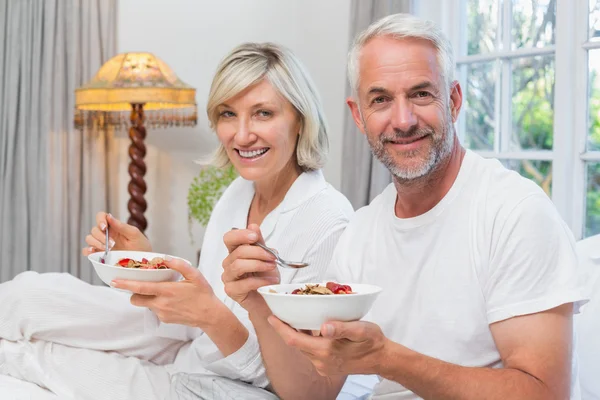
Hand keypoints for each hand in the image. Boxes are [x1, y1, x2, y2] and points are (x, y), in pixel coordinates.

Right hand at [82, 212, 151, 255]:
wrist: (143, 262)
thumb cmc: (141, 246)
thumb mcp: (134, 234)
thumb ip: (122, 226)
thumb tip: (109, 216)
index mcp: (114, 226)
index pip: (101, 217)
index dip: (100, 219)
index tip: (104, 227)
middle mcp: (106, 234)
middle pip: (94, 229)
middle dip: (101, 236)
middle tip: (112, 244)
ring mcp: (102, 244)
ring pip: (89, 239)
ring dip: (96, 243)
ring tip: (107, 249)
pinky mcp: (99, 255)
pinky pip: (87, 251)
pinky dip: (87, 251)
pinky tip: (93, 252)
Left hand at [111, 256, 220, 327]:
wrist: (209, 315)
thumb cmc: (203, 293)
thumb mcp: (195, 275)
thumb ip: (179, 265)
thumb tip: (165, 258)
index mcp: (167, 290)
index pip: (140, 287)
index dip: (125, 284)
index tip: (114, 281)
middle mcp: (161, 303)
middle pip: (136, 299)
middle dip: (133, 293)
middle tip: (141, 285)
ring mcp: (162, 313)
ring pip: (145, 304)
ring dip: (147, 298)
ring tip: (161, 292)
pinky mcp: (164, 320)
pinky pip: (154, 310)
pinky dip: (157, 304)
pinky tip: (170, 301)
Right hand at [222, 224, 279, 310]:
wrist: (269, 299)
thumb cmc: (265, 277)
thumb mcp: (267, 257)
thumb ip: (260, 243)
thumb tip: (253, 226)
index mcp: (235, 252)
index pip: (229, 238)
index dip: (240, 235)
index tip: (255, 237)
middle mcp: (228, 263)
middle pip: (238, 252)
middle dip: (258, 252)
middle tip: (273, 257)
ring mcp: (228, 278)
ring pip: (238, 266)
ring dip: (259, 265)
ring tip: (273, 267)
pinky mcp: (231, 291)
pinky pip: (244, 283)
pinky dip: (261, 281)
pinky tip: (271, 281)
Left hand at [268, 317, 388, 375]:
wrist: (382, 359)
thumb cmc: (372, 342)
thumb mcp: (360, 330)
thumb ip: (342, 328)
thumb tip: (324, 327)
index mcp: (326, 351)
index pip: (294, 340)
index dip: (281, 328)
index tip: (272, 317)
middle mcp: (321, 361)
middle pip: (296, 344)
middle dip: (286, 329)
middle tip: (281, 313)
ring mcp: (323, 366)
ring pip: (303, 348)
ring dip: (297, 334)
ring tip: (293, 318)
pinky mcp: (327, 367)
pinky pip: (311, 352)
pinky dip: (306, 340)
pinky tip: (309, 329)